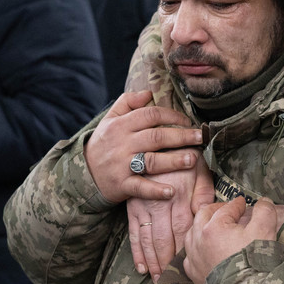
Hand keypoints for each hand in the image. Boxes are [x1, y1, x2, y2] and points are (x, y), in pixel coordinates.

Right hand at [85, 91, 202, 202]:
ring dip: (174, 161)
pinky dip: (156, 190)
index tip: (188, 121)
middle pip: (156, 137)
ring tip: (193, 160)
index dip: (172, 116)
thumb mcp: (109, 119)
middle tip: (200, 137)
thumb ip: (127, 102)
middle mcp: (122, 143)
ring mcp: (121, 165)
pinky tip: (172, 191)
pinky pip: (141, 188)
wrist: (82, 174)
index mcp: (120, 125)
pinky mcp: (121, 185)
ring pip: (152, 161)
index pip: (150, 115)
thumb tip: (149, 93)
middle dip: (181, 136)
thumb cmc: (103, 144)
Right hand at [127, 157, 214, 281]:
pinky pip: (133, 234)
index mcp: (179, 196)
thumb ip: (204, 194)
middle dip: (168, 263)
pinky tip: (142, 268)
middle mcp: (159, 204)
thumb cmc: (184, 157)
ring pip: (148, 241)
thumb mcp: (199, 170)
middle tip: (171, 283)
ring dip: (153, 262)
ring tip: (158, 280)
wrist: (156, 141)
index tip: (189, 268)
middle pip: (164, 240)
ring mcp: (143, 207)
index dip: (185, 251)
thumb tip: (208, 216)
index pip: (184, 230)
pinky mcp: (132, 207)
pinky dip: (137, 252)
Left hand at [183, 196, 277, 283]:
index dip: (237, 203)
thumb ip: (265, 211)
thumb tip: (264, 201)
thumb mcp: (265, 231)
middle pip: (203, 216)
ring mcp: (194, 257)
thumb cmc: (254, 261)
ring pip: (192, 234)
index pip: (227, 208)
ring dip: (202, 226)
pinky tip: (202, 250)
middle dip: (215, 209)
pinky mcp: (194, 274)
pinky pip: (190, 256)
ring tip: (211, 226)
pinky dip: (196, 249)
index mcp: (214, 226)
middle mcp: (198, 239)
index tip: (243, 202)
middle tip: (226, 209)